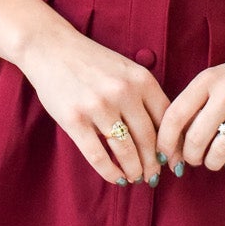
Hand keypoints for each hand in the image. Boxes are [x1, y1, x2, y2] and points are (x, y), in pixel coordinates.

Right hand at [20, 26, 170, 185]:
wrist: (51, 48)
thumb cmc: (92, 62)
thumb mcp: (126, 70)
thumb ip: (145, 96)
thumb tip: (164, 136)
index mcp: (141, 79)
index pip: (167, 120)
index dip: (172, 146)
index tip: (173, 162)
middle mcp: (123, 92)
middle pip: (148, 139)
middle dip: (153, 164)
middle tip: (153, 176)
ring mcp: (98, 106)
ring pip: (126, 151)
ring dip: (134, 170)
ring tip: (135, 178)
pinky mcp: (75, 119)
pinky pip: (98, 155)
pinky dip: (110, 172)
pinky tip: (115, 178)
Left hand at [157, 44, 224, 175]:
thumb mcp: (216, 79)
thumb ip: (193, 105)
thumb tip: (170, 145)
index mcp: (209, 79)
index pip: (175, 117)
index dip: (165, 142)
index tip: (164, 155)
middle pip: (196, 140)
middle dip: (191, 157)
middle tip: (195, 159)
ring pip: (219, 152)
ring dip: (212, 163)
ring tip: (214, 159)